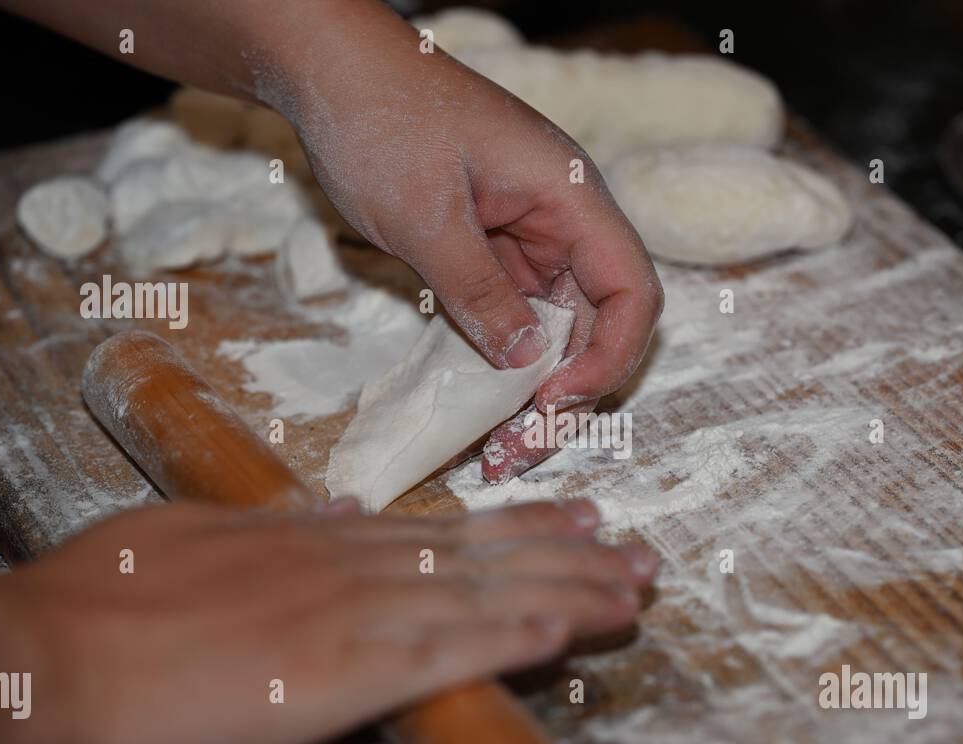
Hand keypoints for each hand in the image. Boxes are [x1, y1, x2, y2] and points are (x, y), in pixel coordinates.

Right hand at [0, 498, 655, 743]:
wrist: (50, 657)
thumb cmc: (100, 602)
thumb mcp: (189, 536)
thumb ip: (269, 525)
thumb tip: (336, 510)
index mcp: (313, 542)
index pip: (440, 529)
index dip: (515, 524)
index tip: (570, 517)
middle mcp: (349, 567)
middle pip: (482, 555)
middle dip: (567, 553)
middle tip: (635, 550)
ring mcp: (351, 615)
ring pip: (484, 596)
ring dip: (567, 593)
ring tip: (631, 588)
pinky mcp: (343, 674)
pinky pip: (448, 653)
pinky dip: (512, 639)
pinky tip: (564, 632)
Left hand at [272, 4, 662, 479]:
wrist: (331, 72)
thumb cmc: (382, 120)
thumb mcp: (426, 217)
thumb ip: (479, 292)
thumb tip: (525, 366)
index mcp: (570, 197)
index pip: (631, 289)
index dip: (610, 355)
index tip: (555, 401)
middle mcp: (563, 222)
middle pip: (598, 323)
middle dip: (569, 394)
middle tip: (520, 453)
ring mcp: (529, 240)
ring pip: (557, 332)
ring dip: (534, 393)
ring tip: (500, 451)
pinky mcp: (494, 255)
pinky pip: (516, 320)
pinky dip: (502, 367)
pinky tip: (479, 412)